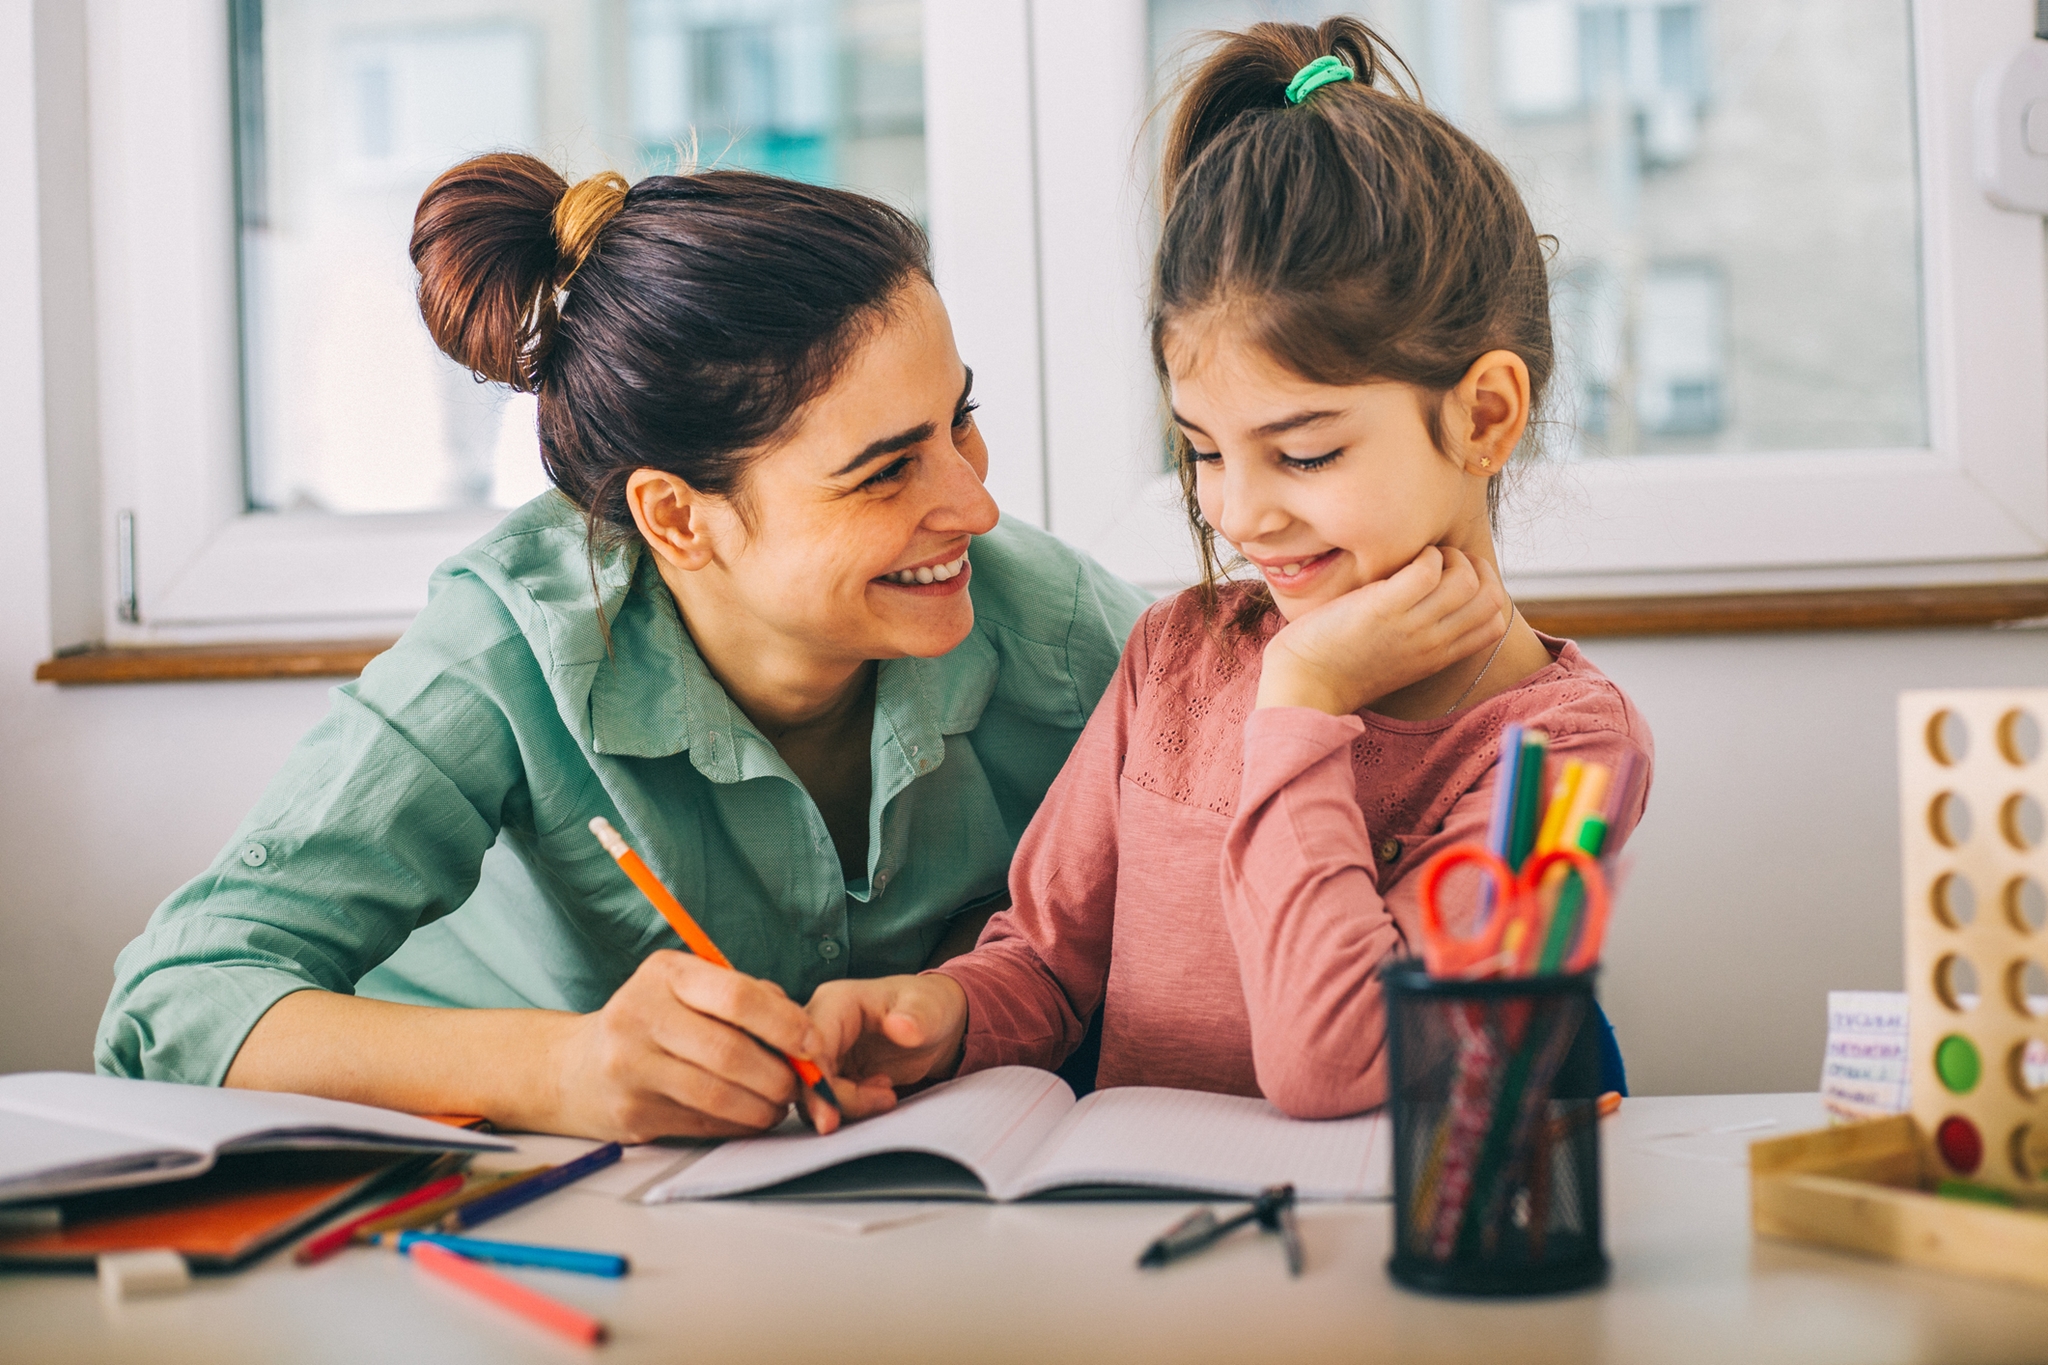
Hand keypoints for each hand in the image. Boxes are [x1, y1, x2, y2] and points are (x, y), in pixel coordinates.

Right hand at [549, 951, 853, 1140]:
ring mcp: (631, 1068)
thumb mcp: (690, 988)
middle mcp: (640, 1015)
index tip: (812, 1043)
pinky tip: (748, 1116)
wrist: (574, 1068)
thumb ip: (747, 998)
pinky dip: (738, 1124)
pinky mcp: (632, 1113)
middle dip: (779, 1075)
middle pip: (730, 1053)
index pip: (736, 997)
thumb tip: (804, 1033)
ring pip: (719, 1096)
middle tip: (800, 1084)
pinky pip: (704, 1124)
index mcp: (664, 974)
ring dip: (763, 1107)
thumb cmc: (653, 1021)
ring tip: (777, 1104)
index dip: (784, 1023)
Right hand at [804, 973, 969, 1119]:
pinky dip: (849, 1108)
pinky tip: (881, 1097)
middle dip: (831, 1100)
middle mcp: (820, 1025)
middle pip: (801, 1073)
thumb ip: (917, 1017)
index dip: (815, 1083)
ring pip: (809, 1091)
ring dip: (847, 1104)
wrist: (933, 1025)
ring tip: (888, 1094)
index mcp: (836, 1002)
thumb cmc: (929, 1007)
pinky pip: (823, 1099)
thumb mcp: (930, 1008)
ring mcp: (823, 1050)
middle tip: (882, 1102)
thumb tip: (900, 1026)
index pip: (810, 1046)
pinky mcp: (830, 1072)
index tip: (830, 1118)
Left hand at [1256, 545, 1509, 715]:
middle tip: (1444, 562)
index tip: (1458, 579)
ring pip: (1467, 580)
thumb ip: (1420, 637)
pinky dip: (1423, 554)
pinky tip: (1400, 558)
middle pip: (1492, 599)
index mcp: (1438, 657)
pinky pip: (1428, 569)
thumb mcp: (1396, 659)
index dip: (1487, 591)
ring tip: (1423, 558)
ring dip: (1450, 556)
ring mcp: (1411, 626)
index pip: (1496, 623)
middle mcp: (1433, 643)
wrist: (1306, 686)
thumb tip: (1431, 599)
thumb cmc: (1340, 667)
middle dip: (1476, 568)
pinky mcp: (1383, 608)